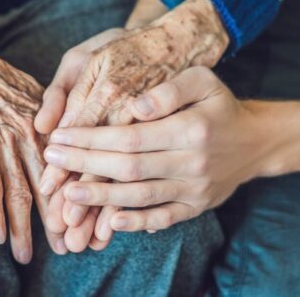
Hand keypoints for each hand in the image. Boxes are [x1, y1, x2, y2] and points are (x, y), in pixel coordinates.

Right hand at [0, 20, 59, 261]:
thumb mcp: (37, 95)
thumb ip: (54, 123)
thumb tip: (65, 144)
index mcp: (52, 126)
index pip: (71, 170)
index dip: (78, 199)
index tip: (84, 221)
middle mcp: (36, 136)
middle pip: (52, 187)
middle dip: (59, 220)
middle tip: (68, 247)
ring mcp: (8, 141)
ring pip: (22, 192)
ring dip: (26, 228)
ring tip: (29, 255)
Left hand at [47, 67, 266, 231]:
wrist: (253, 141)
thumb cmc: (220, 106)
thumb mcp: (202, 81)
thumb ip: (168, 91)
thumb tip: (134, 108)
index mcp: (190, 128)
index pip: (128, 137)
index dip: (90, 139)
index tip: (59, 137)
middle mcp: (191, 162)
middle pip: (127, 167)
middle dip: (84, 165)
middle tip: (51, 161)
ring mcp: (194, 189)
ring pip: (140, 196)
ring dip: (100, 198)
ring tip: (67, 195)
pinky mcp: (195, 206)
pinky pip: (163, 218)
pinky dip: (136, 222)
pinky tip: (110, 221)